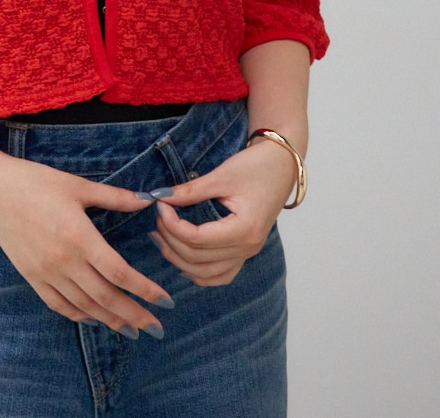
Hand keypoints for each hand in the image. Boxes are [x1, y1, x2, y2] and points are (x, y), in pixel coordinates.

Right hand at [0, 155, 173, 336]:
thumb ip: (114, 197)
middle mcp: (64, 261)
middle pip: (106, 297)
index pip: (119, 273)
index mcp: (79, 237)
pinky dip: (80, 315)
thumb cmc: (37, 182)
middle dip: (134, 314)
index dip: (144, 289)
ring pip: (84, 306)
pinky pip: (59, 305)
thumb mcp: (78, 185)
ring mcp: (46, 272)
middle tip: (156, 327)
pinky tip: (94, 318)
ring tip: (132, 329)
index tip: (164, 300)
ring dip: (111, 320)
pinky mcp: (32, 277)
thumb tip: (146, 201)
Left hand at [149, 139, 296, 285]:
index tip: (160, 205)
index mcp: (244, 230)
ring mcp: (248, 253)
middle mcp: (248, 248)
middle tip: (157, 218)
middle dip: (171, 240)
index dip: (172, 225)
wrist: (282, 164)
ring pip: (206, 274)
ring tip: (162, 237)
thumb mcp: (222, 175)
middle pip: (198, 259)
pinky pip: (220, 275)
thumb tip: (161, 197)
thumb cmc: (256, 166)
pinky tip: (183, 257)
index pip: (197, 239)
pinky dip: (199, 272)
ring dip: (180, 259)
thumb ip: (191, 190)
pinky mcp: (245, 251)